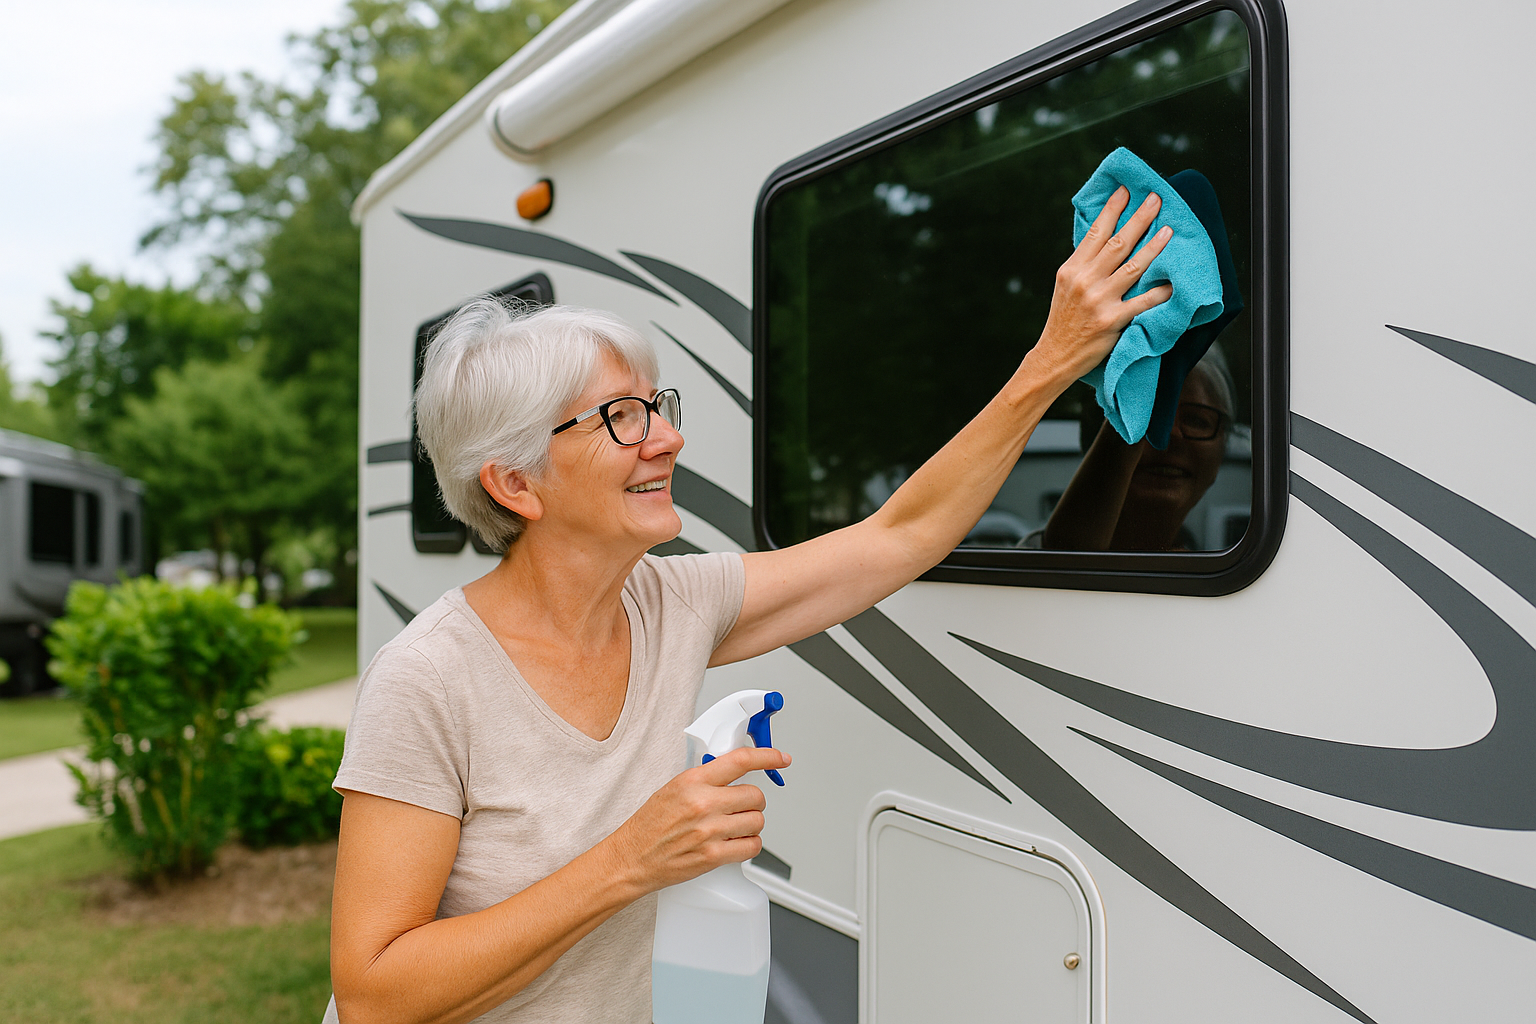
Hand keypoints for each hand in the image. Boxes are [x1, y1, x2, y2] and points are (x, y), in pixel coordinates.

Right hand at [608, 745, 791, 893]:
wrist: (631, 859)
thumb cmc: (649, 826)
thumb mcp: (673, 789)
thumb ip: (705, 780)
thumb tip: (734, 772)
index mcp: (692, 781)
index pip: (740, 760)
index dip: (767, 757)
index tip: (780, 758)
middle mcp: (703, 803)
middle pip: (756, 796)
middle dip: (753, 803)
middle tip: (740, 808)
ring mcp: (709, 831)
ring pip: (757, 821)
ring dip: (751, 825)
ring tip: (732, 828)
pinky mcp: (713, 856)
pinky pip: (752, 847)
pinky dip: (749, 846)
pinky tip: (734, 844)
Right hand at [1028, 187, 1174, 383]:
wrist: (1054, 356)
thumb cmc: (1064, 320)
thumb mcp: (1065, 286)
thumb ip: (1085, 265)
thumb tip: (1106, 239)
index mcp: (1072, 269)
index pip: (1095, 232)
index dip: (1112, 210)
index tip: (1125, 191)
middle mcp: (1085, 280)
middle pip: (1118, 243)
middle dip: (1139, 218)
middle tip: (1155, 199)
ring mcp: (1099, 300)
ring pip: (1133, 266)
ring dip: (1154, 246)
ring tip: (1168, 230)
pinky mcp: (1112, 321)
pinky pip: (1142, 302)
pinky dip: (1159, 292)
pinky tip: (1173, 283)